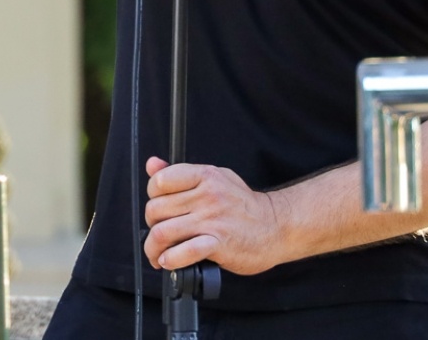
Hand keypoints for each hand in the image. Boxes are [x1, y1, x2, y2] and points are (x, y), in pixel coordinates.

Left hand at [142, 156, 285, 275]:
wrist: (276, 226)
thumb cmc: (243, 205)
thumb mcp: (215, 178)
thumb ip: (181, 174)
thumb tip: (152, 164)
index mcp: (205, 176)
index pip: (160, 180)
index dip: (152, 196)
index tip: (158, 208)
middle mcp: (208, 196)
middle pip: (157, 209)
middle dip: (151, 225)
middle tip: (158, 235)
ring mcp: (213, 220)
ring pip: (163, 232)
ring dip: (153, 248)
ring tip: (158, 254)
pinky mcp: (220, 244)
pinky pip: (184, 252)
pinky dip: (170, 260)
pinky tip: (170, 262)